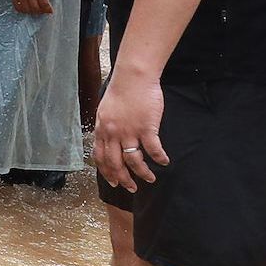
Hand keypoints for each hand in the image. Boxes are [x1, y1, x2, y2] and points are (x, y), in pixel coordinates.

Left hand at [10, 0, 52, 14]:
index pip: (18, 7)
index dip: (25, 10)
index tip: (29, 10)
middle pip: (28, 9)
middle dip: (34, 12)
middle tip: (39, 11)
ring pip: (37, 8)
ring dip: (41, 11)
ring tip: (45, 10)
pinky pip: (45, 4)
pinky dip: (48, 8)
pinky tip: (50, 10)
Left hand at [92, 68, 170, 192]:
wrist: (133, 77)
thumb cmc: (121, 91)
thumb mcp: (105, 110)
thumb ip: (106, 126)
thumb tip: (108, 137)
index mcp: (102, 129)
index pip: (101, 157)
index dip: (107, 171)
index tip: (113, 181)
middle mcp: (113, 133)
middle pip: (115, 163)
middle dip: (123, 179)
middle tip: (131, 188)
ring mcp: (129, 132)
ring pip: (133, 160)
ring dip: (142, 173)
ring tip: (150, 178)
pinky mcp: (146, 128)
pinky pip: (153, 149)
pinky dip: (159, 158)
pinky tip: (164, 162)